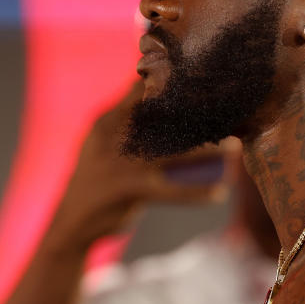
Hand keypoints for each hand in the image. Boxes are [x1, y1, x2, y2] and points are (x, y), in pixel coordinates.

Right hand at [45, 80, 240, 253]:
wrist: (70, 222)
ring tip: (233, 147)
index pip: (140, 90)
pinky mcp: (128, 188)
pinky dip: (197, 192)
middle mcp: (112, 135)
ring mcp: (120, 161)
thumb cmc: (96, 178)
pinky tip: (219, 192)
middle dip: (197, 112)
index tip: (203, 81)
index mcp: (106, 120)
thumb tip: (150, 92)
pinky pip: (171, 190)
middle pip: (162, 115)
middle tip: (228, 111)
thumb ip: (123, 119)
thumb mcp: (101, 143)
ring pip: (174, 150)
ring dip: (208, 149)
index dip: (171, 83)